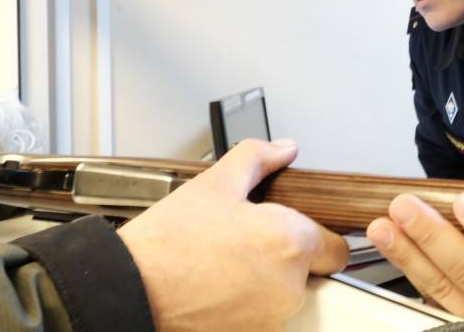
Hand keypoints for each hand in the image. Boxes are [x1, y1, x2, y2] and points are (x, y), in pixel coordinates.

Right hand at [117, 139, 348, 331]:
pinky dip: (249, 305)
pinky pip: (265, 317)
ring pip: (288, 296)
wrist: (126, 290)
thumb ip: (258, 159)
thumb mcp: (214, 184)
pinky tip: (219, 287)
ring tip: (228, 265)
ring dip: (269, 282)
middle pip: (313, 272)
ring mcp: (270, 319)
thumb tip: (284, 149)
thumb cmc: (166, 244)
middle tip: (251, 244)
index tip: (296, 231)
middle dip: (291, 258)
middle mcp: (288, 287)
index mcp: (289, 242)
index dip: (318, 236)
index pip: (338, 248)